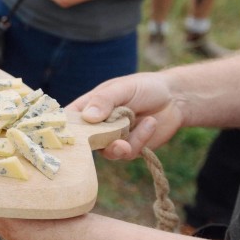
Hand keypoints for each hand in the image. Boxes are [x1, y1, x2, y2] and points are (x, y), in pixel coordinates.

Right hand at [67, 72, 184, 159]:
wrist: (175, 99)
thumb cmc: (144, 87)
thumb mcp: (123, 88)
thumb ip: (104, 101)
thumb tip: (87, 117)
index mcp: (88, 107)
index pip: (68, 120)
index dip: (64, 129)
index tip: (65, 136)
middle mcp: (97, 126)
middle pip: (84, 141)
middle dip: (95, 141)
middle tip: (107, 135)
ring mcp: (112, 139)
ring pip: (106, 150)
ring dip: (120, 142)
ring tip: (133, 126)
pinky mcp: (129, 148)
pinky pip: (127, 152)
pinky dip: (139, 139)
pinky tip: (150, 123)